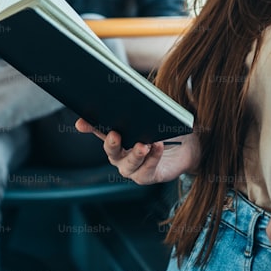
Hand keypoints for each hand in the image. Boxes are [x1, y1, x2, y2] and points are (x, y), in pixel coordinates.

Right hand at [75, 118, 199, 184]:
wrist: (189, 144)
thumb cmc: (166, 126)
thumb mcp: (155, 114)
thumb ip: (142, 107)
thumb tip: (133, 94)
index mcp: (117, 136)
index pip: (99, 130)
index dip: (89, 126)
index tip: (81, 122)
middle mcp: (121, 155)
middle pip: (111, 151)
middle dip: (111, 143)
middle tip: (115, 134)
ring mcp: (133, 168)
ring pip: (128, 165)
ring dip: (135, 154)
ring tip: (143, 144)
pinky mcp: (148, 176)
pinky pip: (146, 172)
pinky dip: (152, 158)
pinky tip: (158, 146)